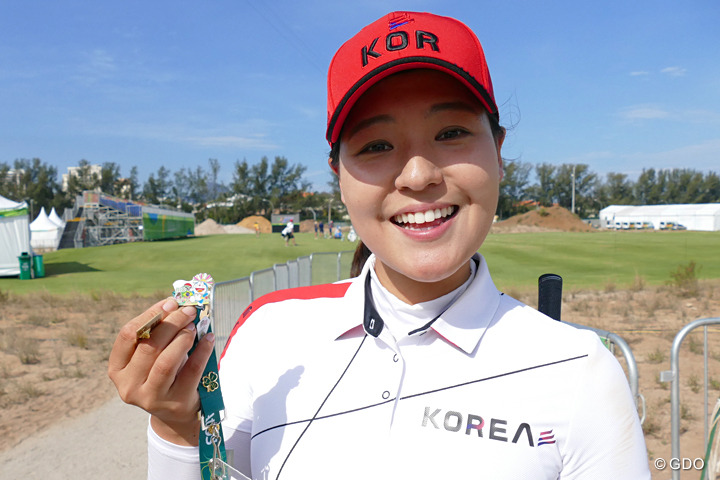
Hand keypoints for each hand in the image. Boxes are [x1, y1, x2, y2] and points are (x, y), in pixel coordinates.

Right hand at [107, 298, 215, 445]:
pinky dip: (201, 351)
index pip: (127, 335)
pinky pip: (190, 371)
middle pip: (148, 346)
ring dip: (182, 337)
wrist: (176, 412)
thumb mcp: (154, 356)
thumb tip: (178, 303)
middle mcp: (129, 385)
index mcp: (118, 369)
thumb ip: (158, 332)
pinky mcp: (175, 403)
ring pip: (165, 361)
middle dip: (171, 323)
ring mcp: (151, 397)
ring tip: (194, 324)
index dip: (149, 315)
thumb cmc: (165, 374)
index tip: (169, 303)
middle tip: (188, 310)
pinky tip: (208, 338)